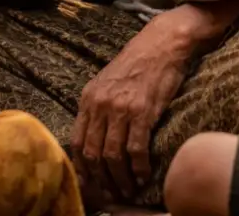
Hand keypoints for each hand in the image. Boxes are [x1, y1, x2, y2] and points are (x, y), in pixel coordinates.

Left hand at [70, 14, 194, 201]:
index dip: (83, 167)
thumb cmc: (136, 65)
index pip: (77, 142)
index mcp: (88, 98)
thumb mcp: (107, 83)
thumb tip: (94, 139)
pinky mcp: (143, 111)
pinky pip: (136, 149)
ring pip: (113, 155)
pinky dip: (139, 168)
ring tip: (128, 190)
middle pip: (93, 153)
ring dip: (120, 179)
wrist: (161, 45)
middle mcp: (100, 104)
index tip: (91, 183)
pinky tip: (144, 176)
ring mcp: (120, 108)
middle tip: (111, 194)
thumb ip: (98, 108)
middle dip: (101, 179)